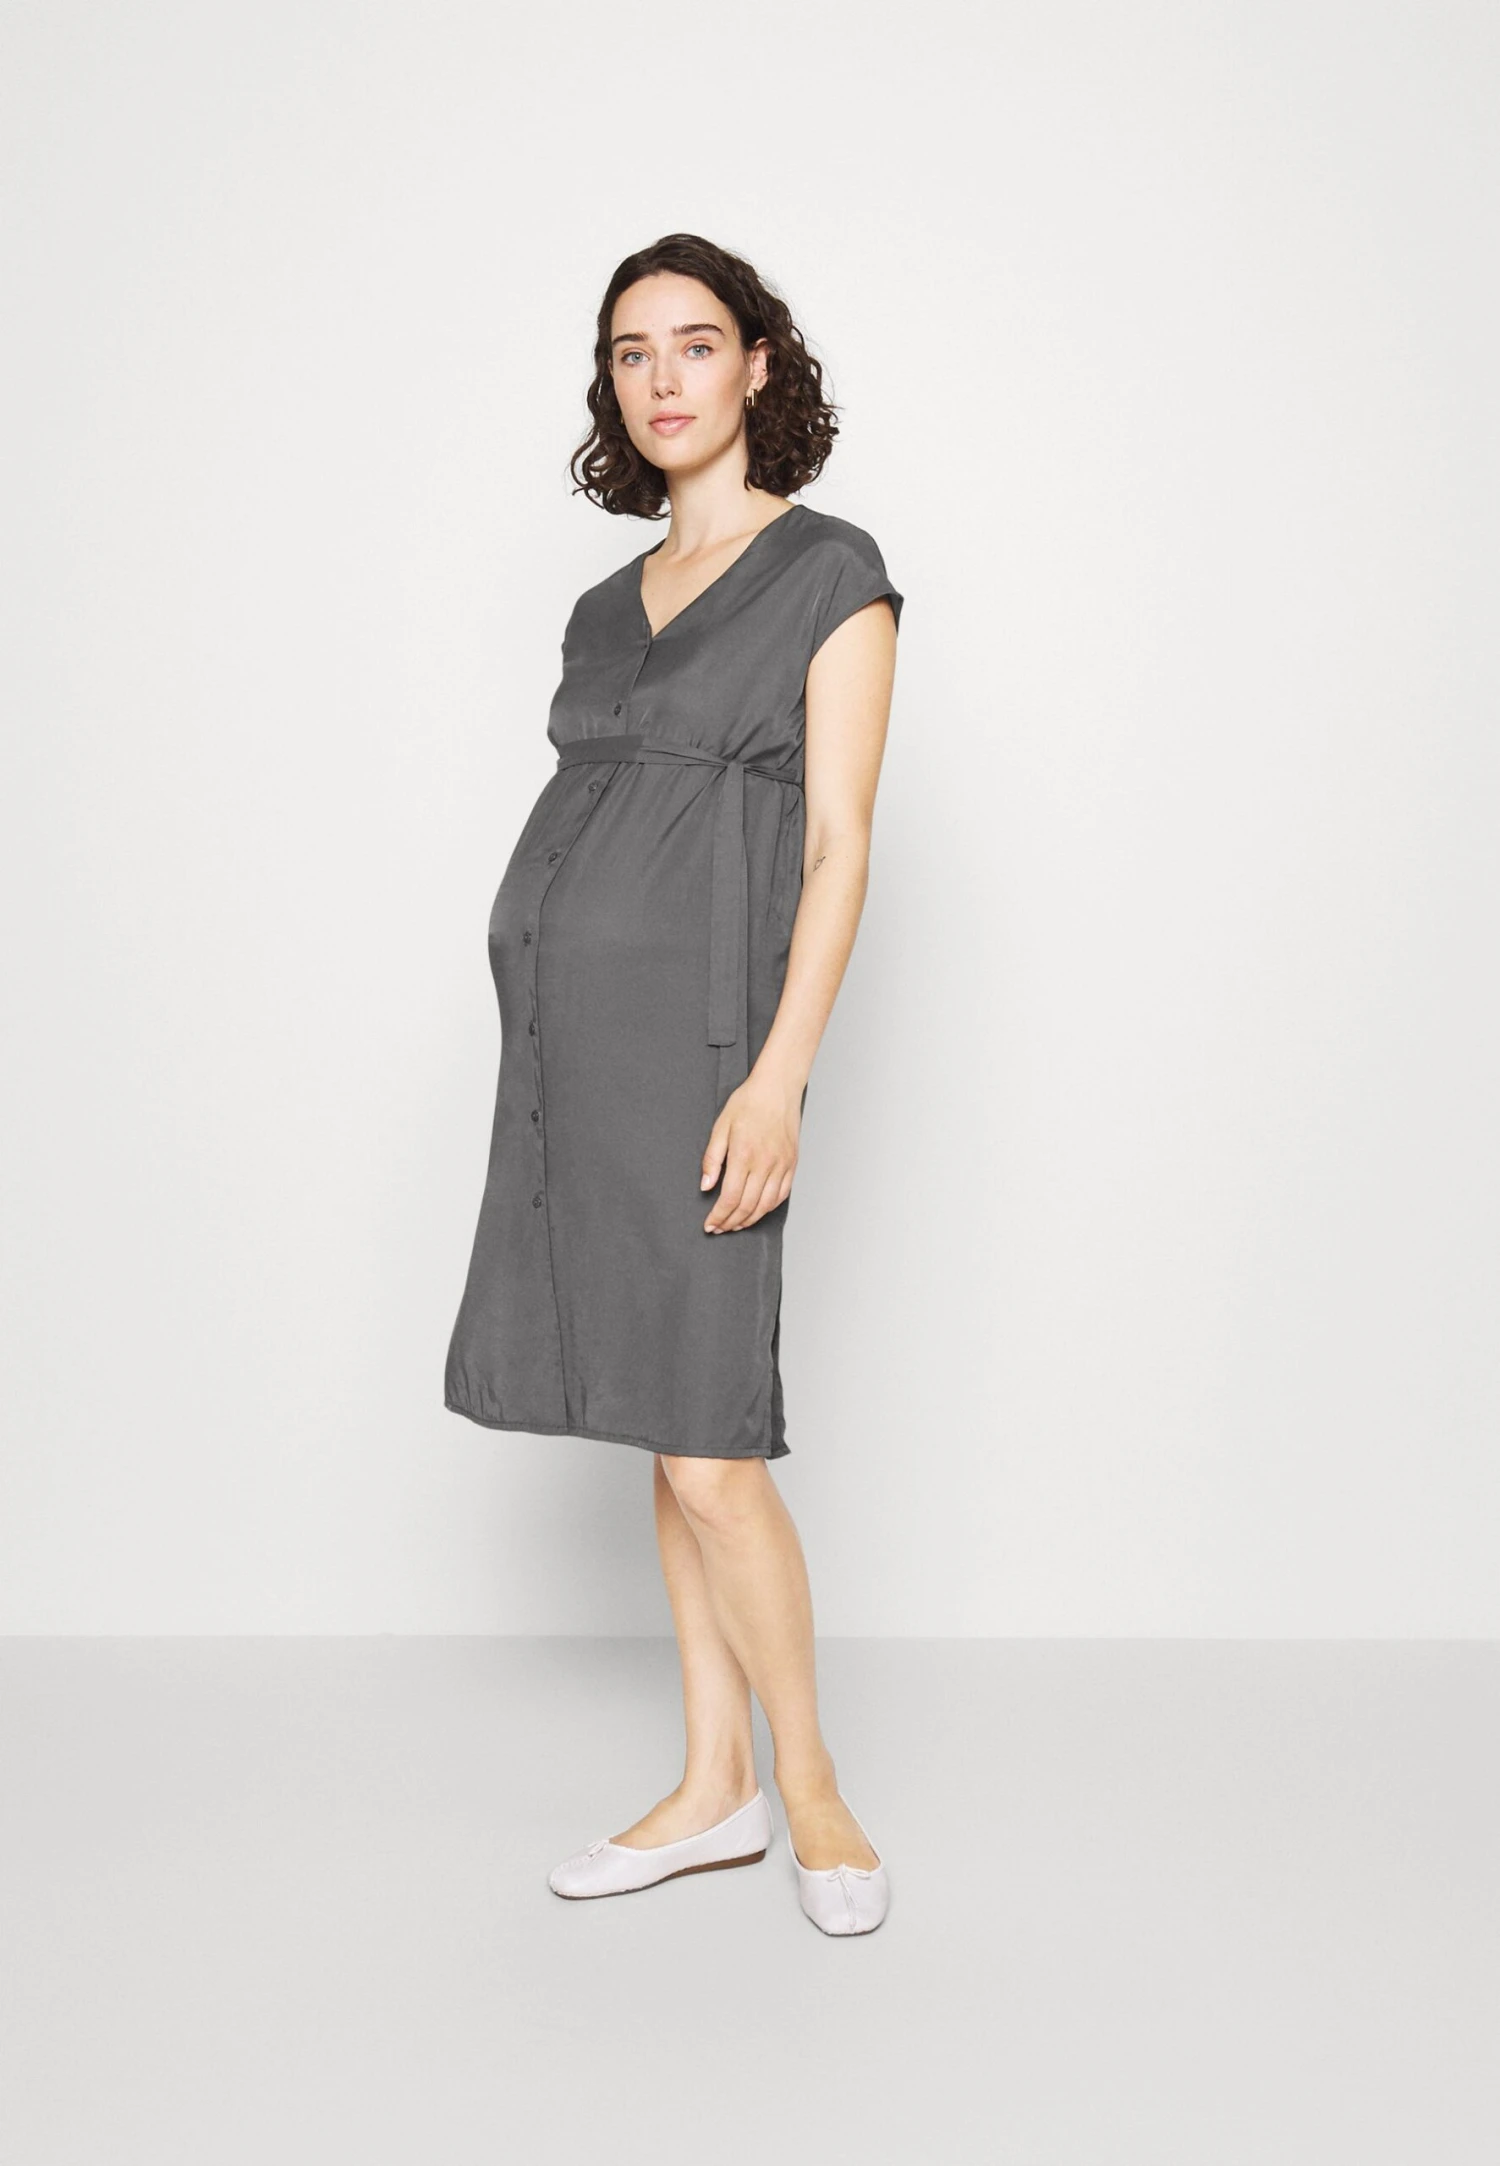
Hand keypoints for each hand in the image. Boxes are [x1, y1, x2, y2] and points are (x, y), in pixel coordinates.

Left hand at [700, 1072, 802, 1231]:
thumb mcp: (721, 1126)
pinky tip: (757, 1211)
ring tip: (736, 1224)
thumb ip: (712, 1159)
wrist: (778, 1088)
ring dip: (749, 1219)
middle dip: (730, 1223)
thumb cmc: (748, 1103)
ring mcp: (782, 1165)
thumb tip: (706, 1186)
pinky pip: (781, 1195)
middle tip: (719, 1228)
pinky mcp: (792, 1164)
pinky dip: (768, 1208)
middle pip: (747, 1206)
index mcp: (744, 1155)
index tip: (710, 1225)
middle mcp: (765, 1164)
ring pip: (766, 1205)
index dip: (718, 1217)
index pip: (729, 1198)